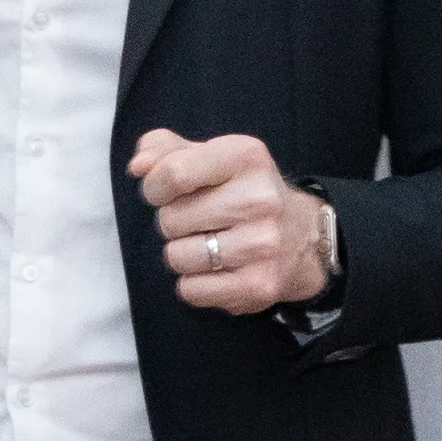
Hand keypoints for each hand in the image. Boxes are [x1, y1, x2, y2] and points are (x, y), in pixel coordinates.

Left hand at [130, 131, 329, 313]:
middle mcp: (259, 199)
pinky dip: (194, 284)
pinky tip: (217, 270)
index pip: (172, 173)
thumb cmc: (242, 192)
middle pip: (170, 219)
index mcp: (245, 157)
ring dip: (182, 254)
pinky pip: (191, 289)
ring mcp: (261, 244)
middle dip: (174, 223)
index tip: (164, 193)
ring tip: (210, 245)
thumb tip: (138, 166)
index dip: (154, 188)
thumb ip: (166, 150)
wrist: (303, 238)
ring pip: (176, 257)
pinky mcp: (257, 285)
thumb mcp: (211, 157)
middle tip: (201, 221)